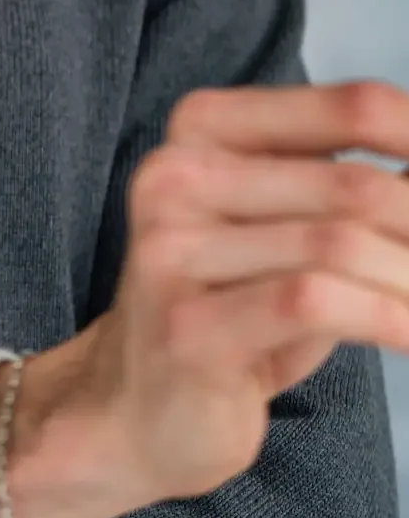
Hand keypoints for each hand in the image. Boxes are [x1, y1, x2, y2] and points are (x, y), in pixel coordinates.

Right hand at [76, 79, 408, 505]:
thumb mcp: (286, 233)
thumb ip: (346, 193)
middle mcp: (176, 174)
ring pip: (337, 244)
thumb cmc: (233, 313)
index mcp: (202, 128)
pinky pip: (312, 302)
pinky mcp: (186, 325)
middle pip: (352, 186)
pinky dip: (386, 318)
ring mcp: (170, 249)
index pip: (349, 108)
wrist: (134, 409)